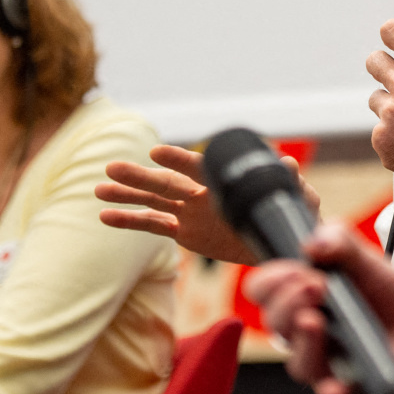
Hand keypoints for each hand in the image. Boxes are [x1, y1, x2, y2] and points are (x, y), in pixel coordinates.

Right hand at [97, 145, 320, 263]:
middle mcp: (203, 193)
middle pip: (167, 183)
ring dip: (127, 195)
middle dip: (140, 176)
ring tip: (98, 189)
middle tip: (111, 167)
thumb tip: (288, 163)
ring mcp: (191, 211)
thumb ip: (288, 182)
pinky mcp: (186, 232)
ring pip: (154, 201)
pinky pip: (155, 225)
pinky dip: (131, 221)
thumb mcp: (296, 198)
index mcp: (225, 181)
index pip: (198, 168)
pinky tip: (105, 216)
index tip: (157, 153)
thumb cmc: (292, 212)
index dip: (179, 161)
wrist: (282, 240)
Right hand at [245, 223, 393, 393]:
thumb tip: (313, 242)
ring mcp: (327, 360)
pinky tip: (339, 383)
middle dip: (287, 302)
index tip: (292, 270)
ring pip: (297, 362)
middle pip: (275, 324)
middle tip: (314, 285)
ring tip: (317, 321)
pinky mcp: (349, 385)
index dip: (269, 281)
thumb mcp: (367, 259)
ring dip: (303, 341)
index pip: (265, 290)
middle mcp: (308, 329)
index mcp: (303, 295)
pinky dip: (332, 391)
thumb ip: (341, 242)